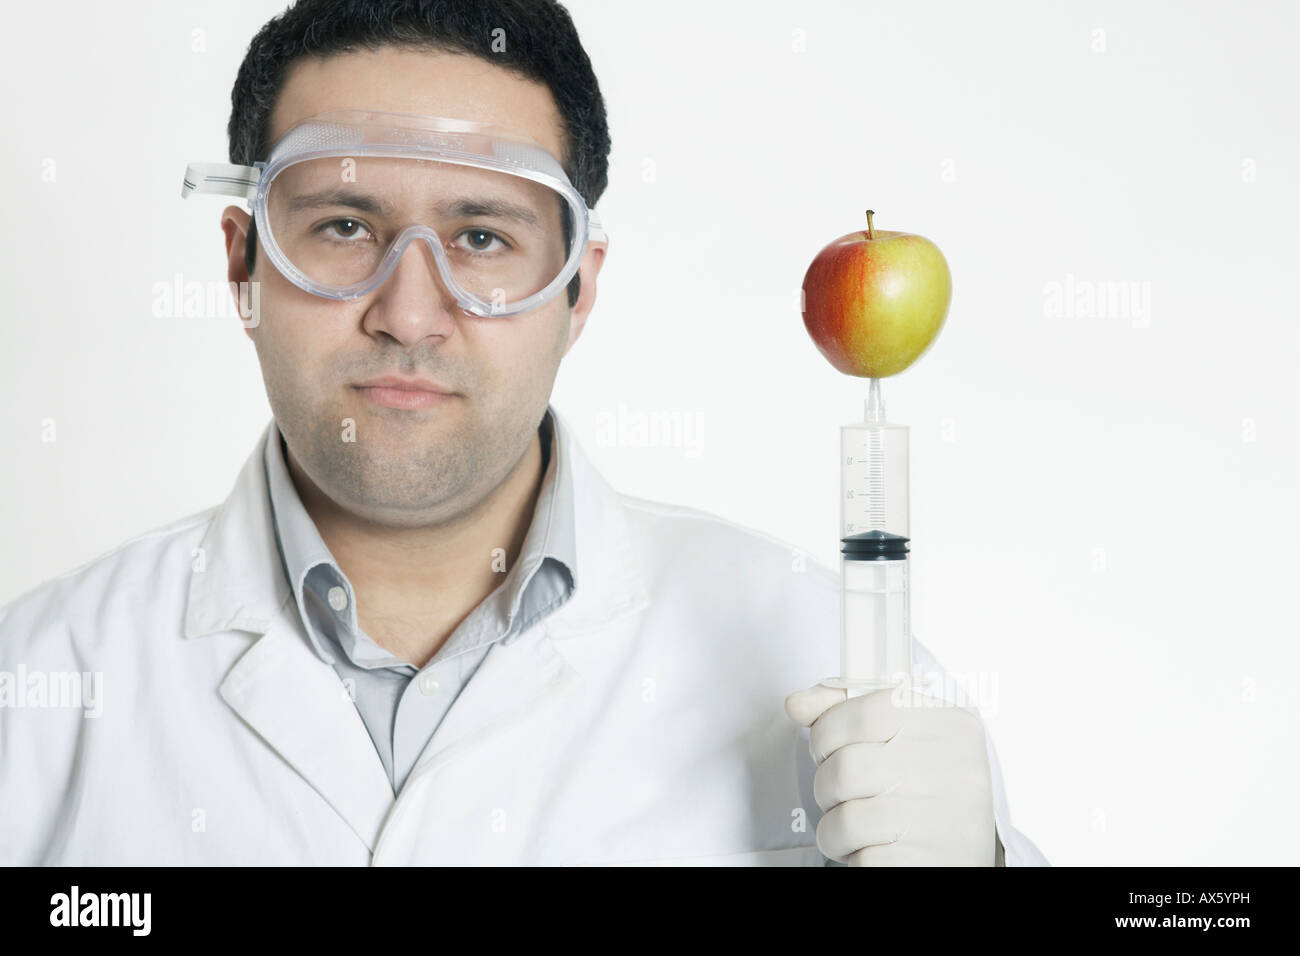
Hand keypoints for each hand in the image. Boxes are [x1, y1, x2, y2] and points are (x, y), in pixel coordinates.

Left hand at [784, 682, 996, 865]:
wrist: (974, 844)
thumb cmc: (932, 782)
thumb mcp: (906, 732)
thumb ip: (847, 710)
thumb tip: (797, 704)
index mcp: (947, 723)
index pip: (861, 713)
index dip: (826, 732)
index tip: (827, 747)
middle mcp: (954, 768)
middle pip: (845, 768)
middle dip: (826, 786)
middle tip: (839, 793)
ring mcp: (944, 819)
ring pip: (846, 819)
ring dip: (834, 828)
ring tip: (852, 826)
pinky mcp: (930, 863)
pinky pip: (863, 860)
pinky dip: (854, 858)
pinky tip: (872, 849)